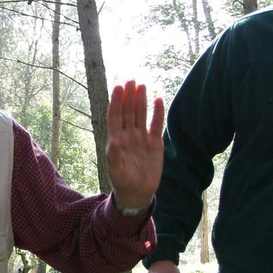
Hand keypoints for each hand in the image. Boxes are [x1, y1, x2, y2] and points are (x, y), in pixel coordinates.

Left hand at [106, 80, 164, 210]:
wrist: (138, 192)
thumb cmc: (123, 181)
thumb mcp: (116, 170)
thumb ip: (114, 156)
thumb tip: (114, 141)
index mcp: (117, 139)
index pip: (116, 116)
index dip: (116, 102)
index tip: (118, 88)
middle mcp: (129, 135)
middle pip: (128, 111)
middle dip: (129, 96)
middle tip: (131, 80)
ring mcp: (142, 137)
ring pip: (141, 115)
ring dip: (141, 100)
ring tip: (141, 86)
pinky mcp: (155, 143)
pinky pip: (156, 124)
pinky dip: (157, 113)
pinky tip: (158, 100)